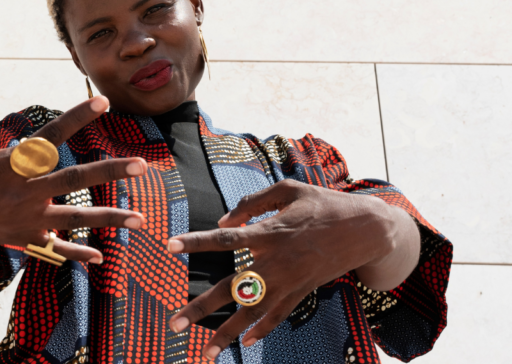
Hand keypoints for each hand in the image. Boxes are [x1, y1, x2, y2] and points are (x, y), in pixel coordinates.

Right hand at [0, 64, 146, 263]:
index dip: (77, 117)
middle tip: (140, 164)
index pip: (51, 134)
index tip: (104, 102)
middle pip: (74, 179)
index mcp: (10, 162)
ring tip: (140, 219)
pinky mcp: (22, 238)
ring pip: (74, 217)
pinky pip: (54, 248)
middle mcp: (22, 190)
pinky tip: (100, 256)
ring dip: (108, 218)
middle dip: (109, 171)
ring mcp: (25, 218)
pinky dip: (76, 252)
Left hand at [166, 179, 411, 359]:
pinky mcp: (302, 291)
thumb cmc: (324, 203)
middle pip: (231, 288)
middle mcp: (276, 261)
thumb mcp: (288, 190)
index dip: (196, 242)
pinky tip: (245, 342)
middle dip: (201, 308)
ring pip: (252, 313)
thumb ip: (252, 203)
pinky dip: (262, 330)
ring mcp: (290, 281)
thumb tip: (222, 223)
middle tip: (173, 323)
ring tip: (205, 353)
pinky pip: (279, 316)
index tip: (169, 245)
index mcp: (270, 231)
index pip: (224, 240)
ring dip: (227, 334)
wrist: (368, 229)